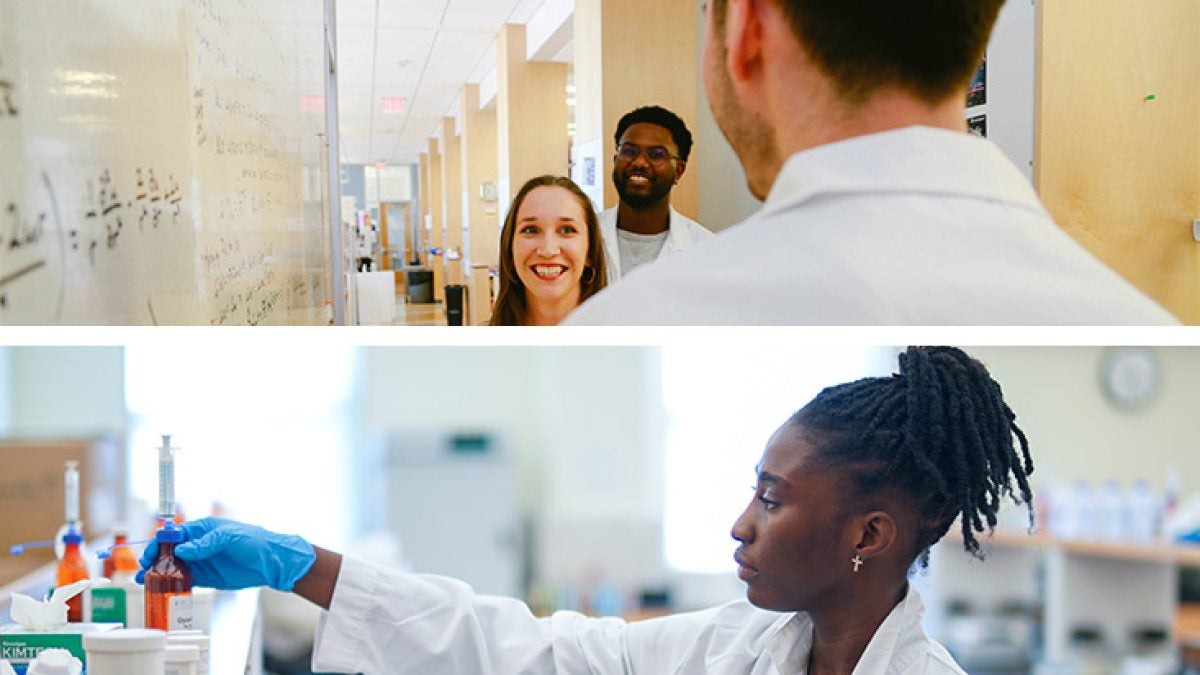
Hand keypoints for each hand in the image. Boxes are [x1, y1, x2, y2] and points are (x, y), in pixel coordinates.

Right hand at [137, 517, 315, 591]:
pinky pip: (185, 580)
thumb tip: (182, 550)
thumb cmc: (254, 540)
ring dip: (159, 573)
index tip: (150, 553)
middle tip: (143, 570)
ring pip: (174, 567)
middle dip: (155, 559)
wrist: (271, 561)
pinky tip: (161, 589)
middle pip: (169, 552)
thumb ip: (206, 543)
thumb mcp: (229, 537)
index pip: (174, 535)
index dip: (160, 543)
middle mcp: (198, 545)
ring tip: (144, 581)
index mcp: (202, 530)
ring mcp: (201, 561)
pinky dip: (173, 584)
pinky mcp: (206, 577)